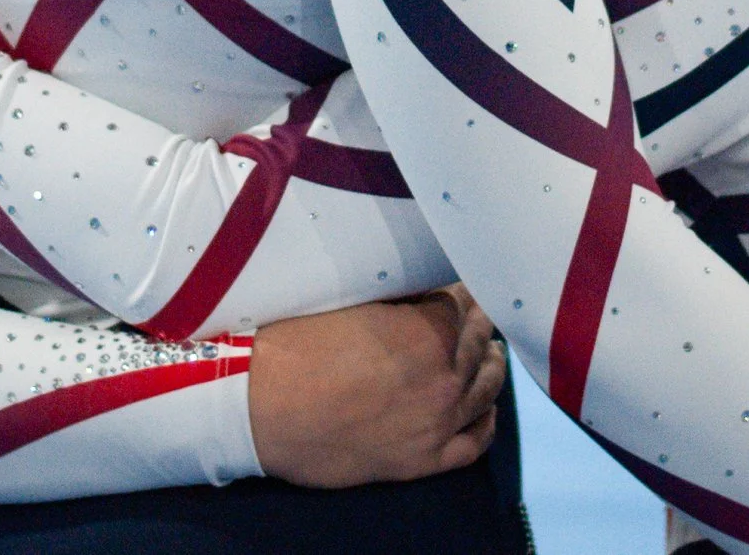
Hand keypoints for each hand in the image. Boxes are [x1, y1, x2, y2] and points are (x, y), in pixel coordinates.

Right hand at [248, 284, 507, 487]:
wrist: (258, 405)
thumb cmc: (296, 344)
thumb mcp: (354, 300)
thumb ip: (401, 296)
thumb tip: (422, 286)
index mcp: (431, 330)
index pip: (464, 301)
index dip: (459, 291)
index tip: (457, 286)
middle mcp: (445, 375)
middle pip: (479, 342)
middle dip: (476, 324)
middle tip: (474, 314)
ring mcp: (437, 421)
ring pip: (487, 389)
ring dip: (490, 366)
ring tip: (489, 354)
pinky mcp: (422, 460)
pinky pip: (474, 443)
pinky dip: (486, 422)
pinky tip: (487, 409)